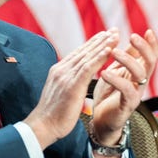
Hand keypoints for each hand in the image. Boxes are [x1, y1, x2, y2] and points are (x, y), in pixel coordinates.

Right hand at [24, 29, 119, 149]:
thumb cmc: (54, 114)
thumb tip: (78, 79)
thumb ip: (69, 82)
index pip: (79, 53)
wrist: (42, 127)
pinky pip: (88, 68)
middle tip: (114, 30)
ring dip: (103, 45)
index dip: (93, 43)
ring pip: (88, 56)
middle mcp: (61, 70)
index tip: (106, 35)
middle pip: (84, 50)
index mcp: (59, 71)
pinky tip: (109, 50)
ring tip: (115, 36)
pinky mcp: (71, 85)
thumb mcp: (62, 93)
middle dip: (101, 39)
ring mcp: (65, 76)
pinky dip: (99, 57)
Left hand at [90, 29, 157, 148]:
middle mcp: (141, 82)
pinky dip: (116, 80)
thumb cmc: (109, 94)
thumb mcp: (117, 71)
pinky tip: (105, 72)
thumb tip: (132, 38)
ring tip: (113, 51)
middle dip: (143, 48)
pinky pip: (126, 90)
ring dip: (127, 60)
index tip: (148, 30)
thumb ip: (125, 57)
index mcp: (139, 72)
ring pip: (140, 74)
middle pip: (151, 62)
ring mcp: (136, 94)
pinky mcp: (127, 106)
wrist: (101, 121)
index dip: (152, 44)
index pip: (151, 56)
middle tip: (132, 36)